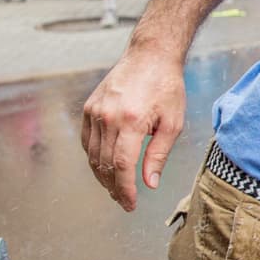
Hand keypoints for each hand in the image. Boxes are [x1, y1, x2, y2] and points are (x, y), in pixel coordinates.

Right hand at [81, 45, 185, 210]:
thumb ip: (159, 154)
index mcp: (132, 121)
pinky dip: (94, 157)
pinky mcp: (89, 107)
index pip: (122, 166)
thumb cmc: (166, 87)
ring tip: (115, 188)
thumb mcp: (173, 122)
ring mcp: (95, 111)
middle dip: (113, 188)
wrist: (150, 55)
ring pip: (92, 155)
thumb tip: (149, 183)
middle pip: (104, 164)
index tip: (130, 204)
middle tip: (124, 201)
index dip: (125, 190)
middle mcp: (108, 117)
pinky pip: (87, 141)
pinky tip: (105, 165)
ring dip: (102, 176)